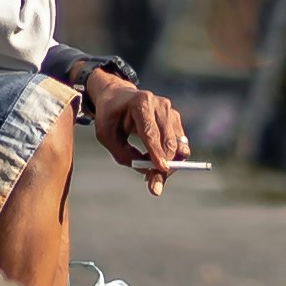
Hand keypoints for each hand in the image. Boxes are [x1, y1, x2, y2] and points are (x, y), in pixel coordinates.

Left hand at [87, 71, 186, 191]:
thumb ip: (123, 153)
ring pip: (178, 146)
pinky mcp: (176, 119)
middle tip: (154, 188)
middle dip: (164, 166)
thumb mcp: (106, 135)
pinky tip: (154, 160)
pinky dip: (170, 158)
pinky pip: (179, 145)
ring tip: (151, 175)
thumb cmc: (110, 116)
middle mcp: (159, 105)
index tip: (162, 169)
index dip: (156, 151)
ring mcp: (170, 111)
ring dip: (168, 165)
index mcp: (140, 102)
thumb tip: (147, 172)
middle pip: (168, 141)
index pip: (150, 132)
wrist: (119, 97)